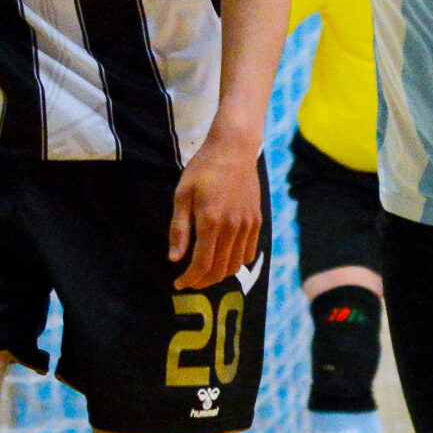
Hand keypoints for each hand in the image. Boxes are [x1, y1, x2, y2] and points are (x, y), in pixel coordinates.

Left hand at [169, 133, 262, 289]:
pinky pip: (249, 253)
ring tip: (205, 272)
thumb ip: (179, 229)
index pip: (202, 264)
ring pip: (236, 265)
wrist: (234, 149)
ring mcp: (248, 225)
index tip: (179, 284)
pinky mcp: (257, 221)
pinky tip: (223, 258)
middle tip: (190, 281)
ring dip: (219, 274)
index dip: (190, 279)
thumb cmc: (203, 169)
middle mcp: (232, 227)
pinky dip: (236, 262)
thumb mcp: (183, 195)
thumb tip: (175, 258)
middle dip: (203, 281)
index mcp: (211, 221)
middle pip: (220, 269)